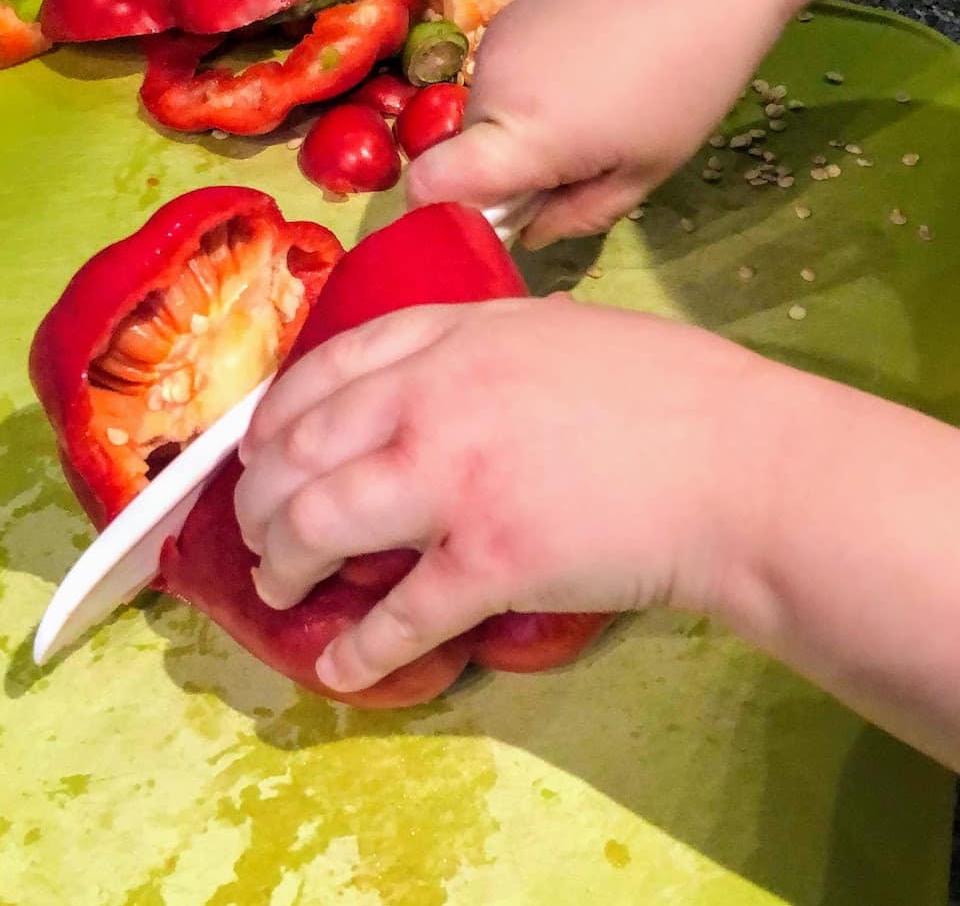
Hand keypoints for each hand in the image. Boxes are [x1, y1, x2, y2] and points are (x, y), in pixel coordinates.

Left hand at [235, 295, 777, 693]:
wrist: (742, 463)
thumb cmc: (664, 387)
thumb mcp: (552, 328)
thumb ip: (473, 345)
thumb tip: (429, 370)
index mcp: (446, 338)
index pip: (319, 375)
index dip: (274, 421)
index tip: (260, 454)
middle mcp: (429, 402)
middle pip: (298, 453)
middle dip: (258, 502)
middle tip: (256, 532)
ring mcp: (452, 482)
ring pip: (316, 526)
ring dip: (281, 567)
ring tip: (279, 588)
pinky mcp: (488, 564)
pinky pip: (399, 616)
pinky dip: (359, 652)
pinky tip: (341, 669)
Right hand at [407, 0, 808, 247]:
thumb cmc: (692, 76)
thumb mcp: (647, 170)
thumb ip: (579, 214)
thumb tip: (531, 231)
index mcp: (520, 136)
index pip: (429, 184)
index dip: (441, 210)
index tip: (494, 215)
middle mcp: (489, 86)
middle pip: (470, 149)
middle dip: (510, 166)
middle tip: (585, 156)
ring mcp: (497, 40)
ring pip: (489, 108)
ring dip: (525, 122)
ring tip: (601, 100)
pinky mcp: (512, 8)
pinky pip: (506, 68)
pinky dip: (536, 81)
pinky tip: (597, 59)